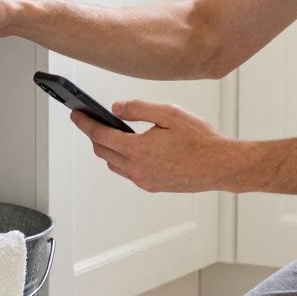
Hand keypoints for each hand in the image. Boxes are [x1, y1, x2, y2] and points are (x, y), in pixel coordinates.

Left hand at [70, 99, 236, 192]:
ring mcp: (145, 181)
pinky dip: (123, 159)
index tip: (76, 113)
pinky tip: (131, 147)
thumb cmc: (200, 139)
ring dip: (107, 149)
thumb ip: (139, 109)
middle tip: (90, 120)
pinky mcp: (153, 186)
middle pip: (103, 152)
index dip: (84, 123)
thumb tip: (115, 109)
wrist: (221, 166)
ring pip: (114, 164)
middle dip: (94, 135)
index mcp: (139, 150)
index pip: (100, 136)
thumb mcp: (169, 114)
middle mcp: (138, 169)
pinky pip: (128, 173)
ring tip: (110, 132)